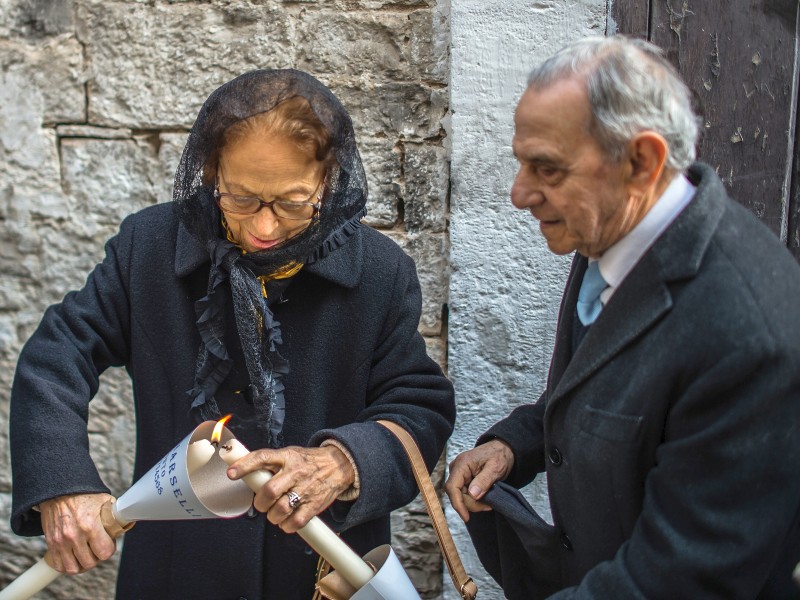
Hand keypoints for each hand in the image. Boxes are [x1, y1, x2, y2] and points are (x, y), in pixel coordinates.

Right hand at [39, 493, 116, 573]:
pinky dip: (66, 565)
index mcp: (90, 525)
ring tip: (86, 555)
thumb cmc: (83, 495)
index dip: (109, 550)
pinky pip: (58, 565)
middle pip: (89, 563)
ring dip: (81, 564)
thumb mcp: (104, 501)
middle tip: (97, 549)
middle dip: (96, 557)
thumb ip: (114, 515)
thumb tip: (124, 524)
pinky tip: (73, 557)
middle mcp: (74, 536)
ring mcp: (60, 541)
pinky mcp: (51, 544)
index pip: (104, 552)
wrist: (58, 492)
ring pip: (73, 568)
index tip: (108, 545)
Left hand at [226, 445, 354, 533]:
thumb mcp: (289, 454)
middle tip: (261, 503)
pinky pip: (295, 522)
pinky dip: (286, 525)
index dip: (245, 465)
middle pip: (270, 491)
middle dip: (260, 502)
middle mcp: (295, 472)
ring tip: (275, 511)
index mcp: (287, 457)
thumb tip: (242, 472)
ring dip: (272, 515)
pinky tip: (286, 520)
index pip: (263, 458)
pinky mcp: (314, 505)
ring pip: (280, 509)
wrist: (338, 465)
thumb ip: (269, 464)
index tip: (231, 473)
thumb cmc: (308, 462)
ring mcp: (306, 489)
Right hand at [445, 439, 514, 522]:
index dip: (457, 503)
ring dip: (474, 503)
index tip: (466, 517)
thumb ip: (484, 481)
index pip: (452, 487)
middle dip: (471, 504)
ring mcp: (459, 474)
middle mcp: (457, 469)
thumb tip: (472, 495)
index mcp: (462, 463)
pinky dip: (474, 500)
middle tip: (488, 506)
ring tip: (489, 501)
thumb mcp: (495, 468)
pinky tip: (485, 498)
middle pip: (456, 494)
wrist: (502, 449)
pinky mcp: (463, 479)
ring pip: (460, 496)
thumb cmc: (499, 455)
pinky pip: (464, 494)